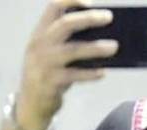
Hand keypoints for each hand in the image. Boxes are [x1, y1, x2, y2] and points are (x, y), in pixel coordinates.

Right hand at [15, 0, 118, 129]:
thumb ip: (69, 41)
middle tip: (109, 17)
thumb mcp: (52, 52)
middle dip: (88, 18)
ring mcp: (44, 63)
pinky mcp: (51, 81)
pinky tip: (103, 72)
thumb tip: (103, 33)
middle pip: (65, 24)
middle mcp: (40, 43)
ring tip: (114, 47)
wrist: (31, 102)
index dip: (71, 0)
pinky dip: (90, 73)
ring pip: (72, 50)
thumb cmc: (49, 72)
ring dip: (95, 48)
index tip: (91, 1)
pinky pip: (75, 75)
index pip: (53, 7)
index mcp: (41, 32)